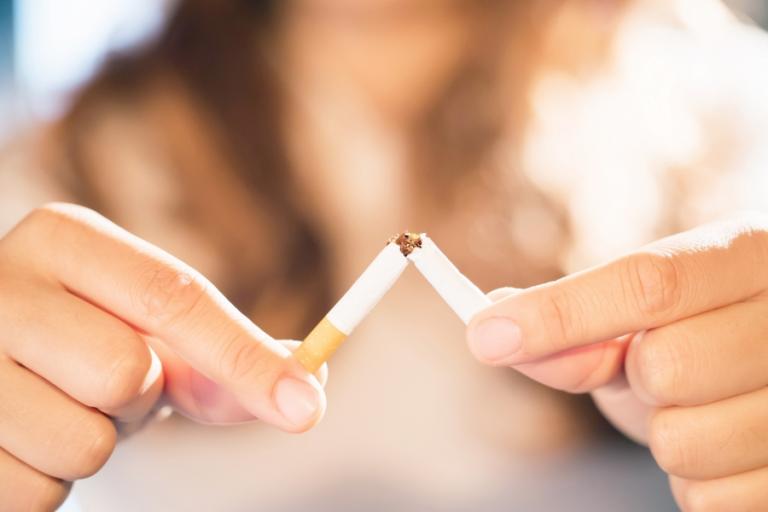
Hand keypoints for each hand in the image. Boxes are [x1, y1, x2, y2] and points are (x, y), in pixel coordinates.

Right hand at [0, 203, 325, 509]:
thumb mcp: (150, 333)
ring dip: (96, 444)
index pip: (174, 296)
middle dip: (139, 399)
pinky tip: (26, 440)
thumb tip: (308, 386)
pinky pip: (37, 494)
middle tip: (106, 383)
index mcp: (63, 240)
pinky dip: (50, 483)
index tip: (305, 407)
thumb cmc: (85, 340)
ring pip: (84, 444)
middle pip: (126, 373)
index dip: (245, 357)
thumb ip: (224, 355)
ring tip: (62, 407)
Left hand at [467, 215, 767, 510]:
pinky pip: (708, 498)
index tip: (486, 336)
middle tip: (656, 369)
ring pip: (684, 444)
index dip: (559, 314)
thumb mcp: (639, 321)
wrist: (765, 376)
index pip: (650, 283)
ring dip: (665, 437)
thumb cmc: (694, 336)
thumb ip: (576, 325)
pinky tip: (721, 447)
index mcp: (746, 254)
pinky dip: (693, 481)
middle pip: (666, 366)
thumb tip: (493, 325)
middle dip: (636, 378)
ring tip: (697, 408)